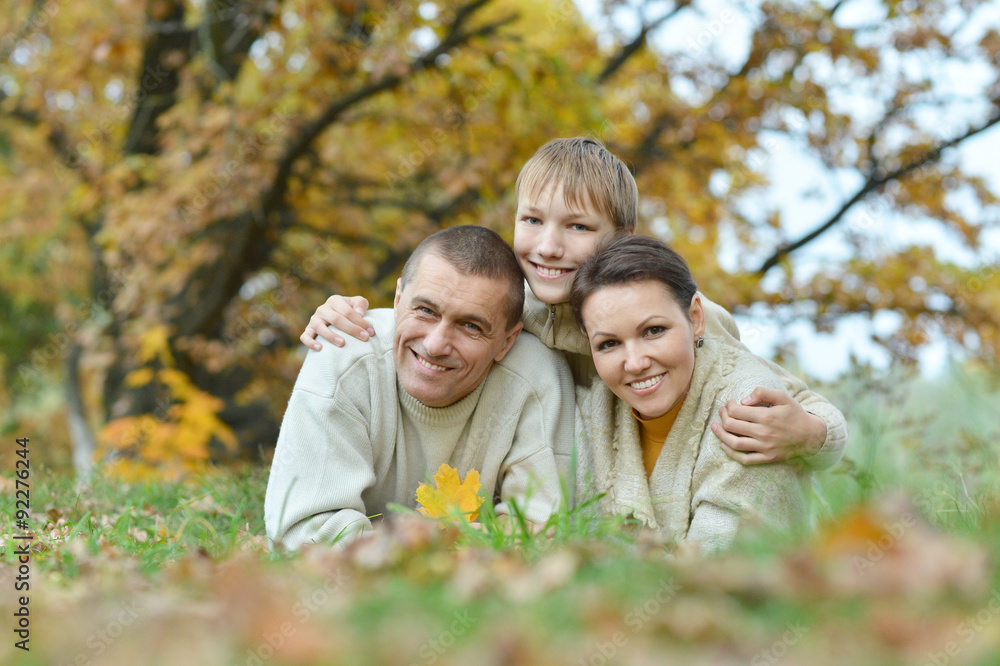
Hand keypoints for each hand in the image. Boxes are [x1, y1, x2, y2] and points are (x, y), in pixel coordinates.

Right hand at [299, 295, 374, 349]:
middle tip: (364, 338)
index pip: (348, 311)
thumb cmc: (349, 312)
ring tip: (342, 343)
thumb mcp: (357, 303)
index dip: (360, 322)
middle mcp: (322, 309)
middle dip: (351, 329)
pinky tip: (320, 348)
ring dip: (331, 336)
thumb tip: (359, 313)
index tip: (371, 332)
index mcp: (334, 301)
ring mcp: (314, 320)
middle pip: (336, 319)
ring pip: (319, 327)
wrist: (336, 319)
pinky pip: (305, 336)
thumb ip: (361, 304)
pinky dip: (310, 342)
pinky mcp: (308, 330)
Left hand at [710, 387, 826, 464]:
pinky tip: (724, 445)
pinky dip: (731, 453)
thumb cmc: (794, 414)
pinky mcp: (767, 458)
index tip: (729, 403)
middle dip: (723, 417)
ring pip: (735, 443)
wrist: (811, 436)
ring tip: (714, 427)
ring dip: (721, 435)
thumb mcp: (782, 397)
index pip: (736, 411)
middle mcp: (764, 433)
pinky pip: (744, 459)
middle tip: (722, 412)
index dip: (728, 406)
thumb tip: (743, 400)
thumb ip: (762, 392)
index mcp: (766, 416)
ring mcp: (765, 447)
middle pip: (732, 426)